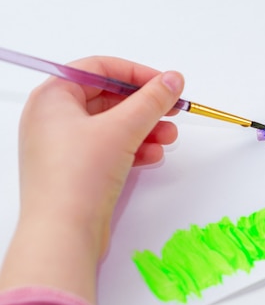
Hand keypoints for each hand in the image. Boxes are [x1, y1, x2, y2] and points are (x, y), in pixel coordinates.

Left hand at [0, 57, 183, 303]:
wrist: (62, 236)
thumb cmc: (79, 176)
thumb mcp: (122, 129)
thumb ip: (152, 100)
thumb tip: (172, 79)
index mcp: (52, 97)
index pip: (98, 69)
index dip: (135, 73)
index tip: (163, 83)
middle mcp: (52, 118)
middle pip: (107, 98)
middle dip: (144, 106)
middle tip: (172, 109)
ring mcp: (61, 146)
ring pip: (110, 126)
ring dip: (143, 129)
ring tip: (170, 137)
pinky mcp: (73, 171)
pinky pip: (106, 149)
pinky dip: (131, 149)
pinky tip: (153, 156)